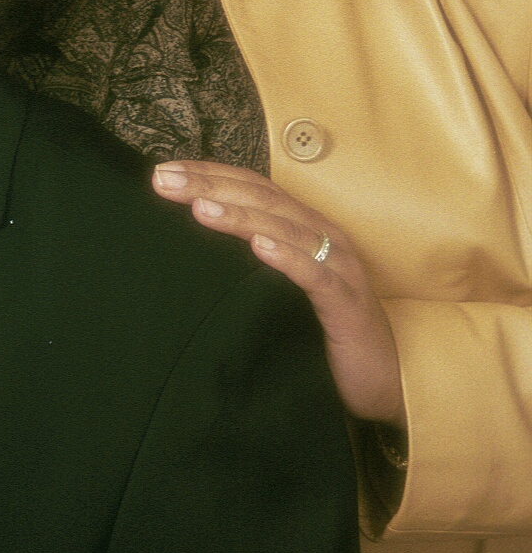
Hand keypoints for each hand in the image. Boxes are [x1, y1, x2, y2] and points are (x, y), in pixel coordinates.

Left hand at [153, 160, 405, 428]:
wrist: (388, 380)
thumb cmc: (328, 331)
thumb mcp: (283, 289)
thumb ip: (252, 262)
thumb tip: (192, 247)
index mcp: (303, 228)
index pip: (252, 188)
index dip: (209, 175)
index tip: (163, 172)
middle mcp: (322, 237)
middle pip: (262, 199)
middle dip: (211, 185)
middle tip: (164, 180)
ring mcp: (338, 267)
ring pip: (286, 228)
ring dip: (240, 215)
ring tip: (200, 207)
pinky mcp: (348, 303)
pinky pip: (316, 275)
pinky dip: (287, 256)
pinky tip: (258, 247)